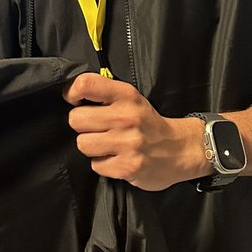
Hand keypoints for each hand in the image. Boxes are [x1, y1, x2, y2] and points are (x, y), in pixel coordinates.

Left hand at [64, 73, 205, 190]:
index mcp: (126, 95)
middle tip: (96, 128)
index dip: (71, 92)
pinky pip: (95, 165)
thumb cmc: (147, 123)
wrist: (180, 149)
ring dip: (91, 146)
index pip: (86, 84)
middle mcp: (126, 117)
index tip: (74, 100)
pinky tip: (116, 158)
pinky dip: (103, 164)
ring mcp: (127, 143)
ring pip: (82, 144)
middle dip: (82, 125)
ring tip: (107, 144)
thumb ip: (104, 93)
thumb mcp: (131, 98)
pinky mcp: (128, 167)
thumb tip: (71, 94)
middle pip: (76, 119)